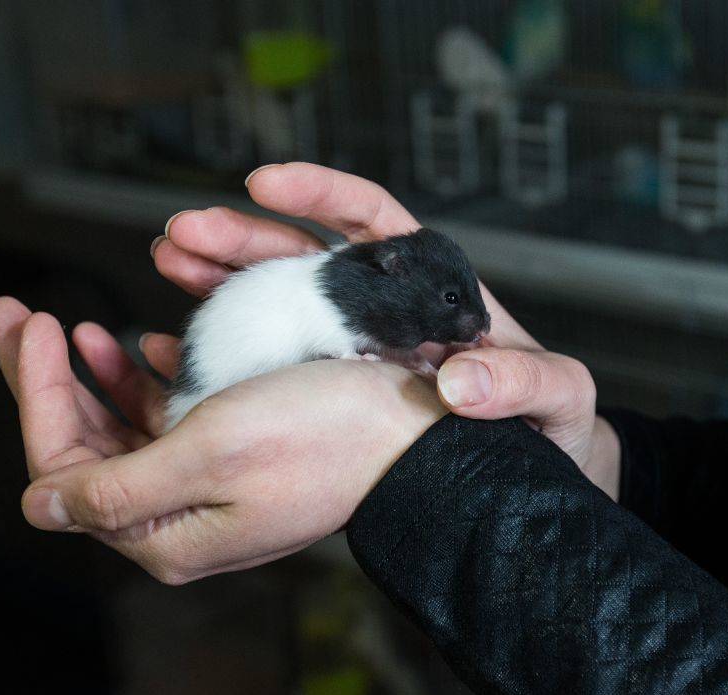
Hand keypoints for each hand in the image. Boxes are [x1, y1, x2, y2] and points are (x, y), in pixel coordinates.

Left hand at [0, 296, 443, 584]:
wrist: (416, 433)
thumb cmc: (329, 437)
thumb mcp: (212, 453)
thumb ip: (115, 486)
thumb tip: (38, 505)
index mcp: (164, 527)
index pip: (65, 463)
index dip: (38, 392)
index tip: (39, 327)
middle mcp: (177, 514)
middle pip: (83, 444)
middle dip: (45, 378)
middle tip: (19, 317)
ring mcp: (204, 485)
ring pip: (121, 427)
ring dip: (92, 375)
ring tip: (72, 328)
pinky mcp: (232, 456)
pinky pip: (169, 419)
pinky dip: (145, 379)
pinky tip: (141, 343)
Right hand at [149, 162, 619, 498]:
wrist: (526, 477)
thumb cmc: (550, 428)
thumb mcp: (557, 396)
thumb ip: (524, 381)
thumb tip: (461, 380)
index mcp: (430, 289)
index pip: (372, 219)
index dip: (319, 194)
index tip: (263, 183)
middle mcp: (381, 311)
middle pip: (303, 257)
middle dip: (242, 240)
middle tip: (184, 235)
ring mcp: (348, 351)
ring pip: (273, 302)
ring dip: (219, 281)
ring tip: (170, 264)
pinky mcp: (325, 394)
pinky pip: (268, 363)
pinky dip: (225, 349)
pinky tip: (179, 344)